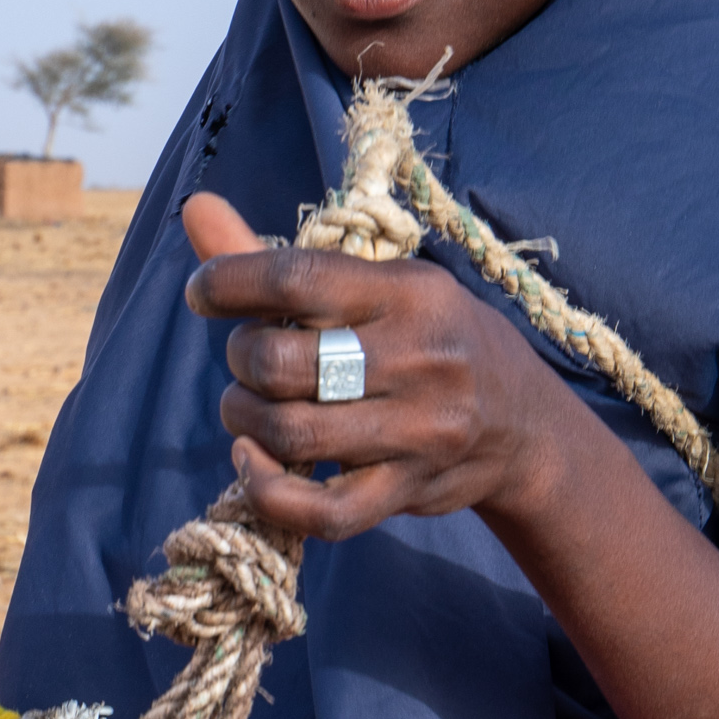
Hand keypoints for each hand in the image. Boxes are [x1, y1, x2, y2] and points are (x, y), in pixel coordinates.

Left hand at [182, 192, 581, 545]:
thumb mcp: (380, 285)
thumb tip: (195, 207)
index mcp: (409, 293)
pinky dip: (268, 490)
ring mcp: (418, 432)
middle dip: (241, 358)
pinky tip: (251, 461)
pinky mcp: (408, 491)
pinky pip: (322, 511)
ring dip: (243, 418)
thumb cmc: (429, 339)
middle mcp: (418, 360)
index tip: (203, 293)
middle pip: (282, 362)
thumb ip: (280, 261)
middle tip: (249, 358)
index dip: (228, 282)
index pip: (296, 279)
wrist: (524, 424)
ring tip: (247, 407)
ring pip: (292, 431)